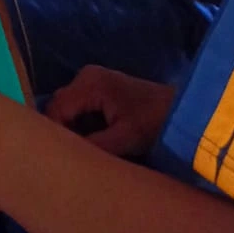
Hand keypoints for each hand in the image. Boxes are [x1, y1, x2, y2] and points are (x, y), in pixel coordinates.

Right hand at [44, 66, 175, 158]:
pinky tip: (89, 138)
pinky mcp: (98, 86)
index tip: (59, 156)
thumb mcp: (123, 139)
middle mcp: (85, 76)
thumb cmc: (153, 122)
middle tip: (69, 155)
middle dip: (60, 130)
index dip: (54, 133)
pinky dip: (79, 121)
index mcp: (89, 84)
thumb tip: (65, 157)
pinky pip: (78, 104)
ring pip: (66, 105)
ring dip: (70, 126)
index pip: (56, 109)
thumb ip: (92, 146)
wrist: (179, 110)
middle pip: (58, 105)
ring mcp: (92, 78)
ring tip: (79, 149)